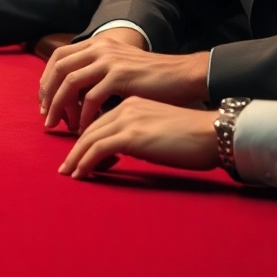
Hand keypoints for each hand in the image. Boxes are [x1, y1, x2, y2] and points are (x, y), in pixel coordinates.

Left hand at [38, 33, 208, 132]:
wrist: (186, 78)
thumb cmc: (156, 82)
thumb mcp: (122, 70)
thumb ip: (99, 76)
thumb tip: (76, 95)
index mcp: (99, 45)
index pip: (59, 57)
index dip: (48, 80)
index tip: (44, 102)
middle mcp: (101, 48)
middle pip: (60, 69)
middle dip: (48, 95)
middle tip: (45, 117)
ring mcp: (110, 61)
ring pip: (70, 83)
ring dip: (60, 106)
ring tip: (57, 126)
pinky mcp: (121, 77)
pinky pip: (91, 98)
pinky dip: (84, 116)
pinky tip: (83, 130)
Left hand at [59, 97, 219, 178]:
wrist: (213, 133)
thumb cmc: (192, 135)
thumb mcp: (156, 127)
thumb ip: (136, 132)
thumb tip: (120, 150)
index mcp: (130, 103)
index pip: (97, 119)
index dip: (83, 138)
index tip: (76, 156)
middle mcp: (125, 107)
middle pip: (88, 127)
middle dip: (73, 148)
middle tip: (64, 167)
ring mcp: (127, 118)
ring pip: (88, 137)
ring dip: (75, 158)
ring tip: (68, 173)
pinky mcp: (132, 134)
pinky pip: (98, 148)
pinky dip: (85, 162)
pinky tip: (81, 174)